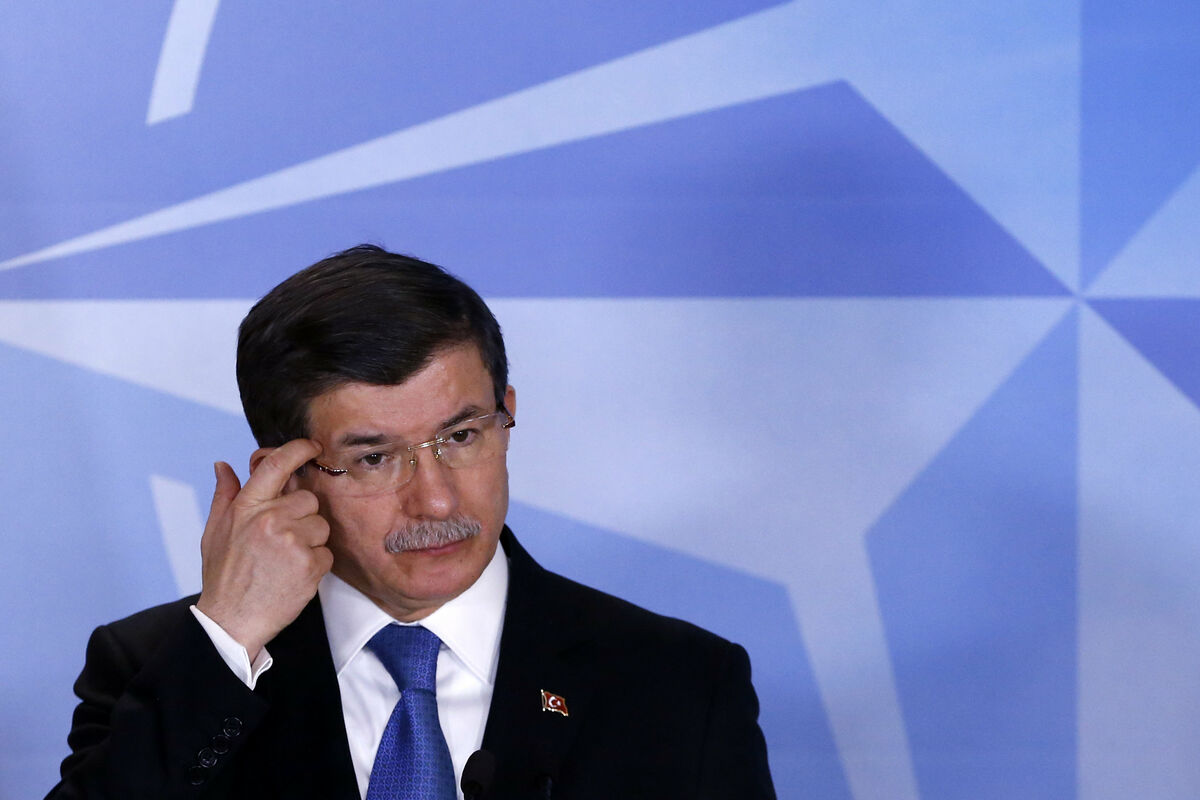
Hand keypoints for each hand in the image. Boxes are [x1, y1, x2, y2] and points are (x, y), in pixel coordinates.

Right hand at [195, 439, 332, 659]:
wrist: (232, 621)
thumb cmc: (224, 576)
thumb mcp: (214, 532)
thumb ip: (225, 495)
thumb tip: (225, 465)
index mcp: (247, 507)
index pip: (276, 465)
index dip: (298, 449)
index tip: (311, 447)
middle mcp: (270, 519)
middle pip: (308, 498)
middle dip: (301, 515)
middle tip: (282, 538)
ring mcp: (292, 541)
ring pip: (320, 524)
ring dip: (310, 539)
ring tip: (285, 559)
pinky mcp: (310, 564)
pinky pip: (326, 551)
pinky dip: (315, 562)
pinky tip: (294, 574)